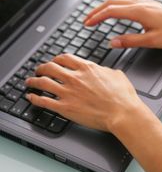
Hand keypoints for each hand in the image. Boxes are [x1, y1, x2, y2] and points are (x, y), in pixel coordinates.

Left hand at [25, 54, 142, 131]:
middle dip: (42, 68)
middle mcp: (74, 78)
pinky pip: (44, 101)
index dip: (56, 59)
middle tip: (39, 70)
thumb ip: (104, 70)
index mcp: (86, 68)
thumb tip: (102, 70)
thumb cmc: (122, 96)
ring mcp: (68, 92)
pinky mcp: (65, 107)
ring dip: (33, 81)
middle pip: (50, 68)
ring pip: (43, 82)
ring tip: (29, 82)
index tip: (54, 62)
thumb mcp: (116, 75)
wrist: (122, 113)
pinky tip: (31, 98)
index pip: (64, 58)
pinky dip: (35, 98)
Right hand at [85, 0, 161, 48]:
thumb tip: (112, 42)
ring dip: (105, 6)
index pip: (110, 11)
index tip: (87, 24)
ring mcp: (144, 1)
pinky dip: (115, 4)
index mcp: (138, 11)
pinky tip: (115, 9)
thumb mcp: (151, 41)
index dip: (96, 17)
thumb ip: (130, 41)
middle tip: (87, 20)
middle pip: (111, 2)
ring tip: (96, 15)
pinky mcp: (148, 4)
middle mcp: (140, 3)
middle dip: (96, 11)